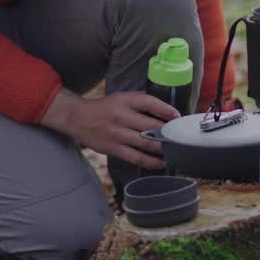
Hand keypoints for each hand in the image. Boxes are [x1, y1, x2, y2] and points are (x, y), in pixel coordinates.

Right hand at [42, 89, 178, 168]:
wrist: (78, 118)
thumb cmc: (105, 107)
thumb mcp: (121, 97)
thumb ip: (140, 100)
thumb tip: (164, 108)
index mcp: (125, 100)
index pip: (150, 103)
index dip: (166, 110)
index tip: (177, 116)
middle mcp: (121, 116)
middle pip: (150, 126)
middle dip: (168, 132)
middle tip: (180, 136)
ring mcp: (117, 134)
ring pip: (145, 143)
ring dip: (162, 148)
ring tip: (175, 150)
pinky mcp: (113, 149)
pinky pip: (136, 157)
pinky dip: (151, 161)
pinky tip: (161, 162)